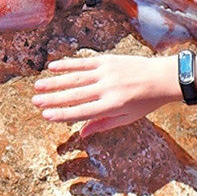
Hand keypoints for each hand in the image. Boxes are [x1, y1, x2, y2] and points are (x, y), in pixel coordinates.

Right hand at [32, 54, 178, 136]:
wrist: (162, 77)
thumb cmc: (146, 102)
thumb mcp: (127, 118)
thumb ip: (102, 124)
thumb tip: (81, 134)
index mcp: (112, 106)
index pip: (82, 112)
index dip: (62, 114)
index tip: (46, 116)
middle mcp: (107, 89)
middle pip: (74, 95)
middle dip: (52, 99)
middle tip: (34, 102)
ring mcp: (106, 73)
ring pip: (75, 78)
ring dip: (54, 82)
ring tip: (38, 86)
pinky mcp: (106, 60)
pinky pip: (83, 63)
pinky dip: (67, 64)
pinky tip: (52, 67)